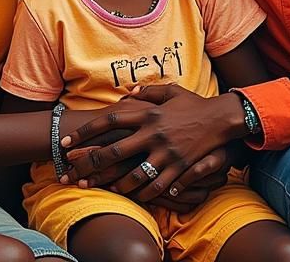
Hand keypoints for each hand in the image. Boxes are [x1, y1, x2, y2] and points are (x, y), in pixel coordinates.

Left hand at [61, 85, 243, 202]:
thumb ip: (147, 92)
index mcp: (148, 113)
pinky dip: (146, 193)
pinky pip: (159, 185)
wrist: (223, 118)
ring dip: (117, 183)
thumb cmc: (194, 104)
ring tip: (103, 188)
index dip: (86, 131)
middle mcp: (153, 133)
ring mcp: (167, 152)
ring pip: (135, 174)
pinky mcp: (180, 167)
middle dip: (91, 163)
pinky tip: (136, 197)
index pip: (109, 120)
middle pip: (115, 150)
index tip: (66, 140)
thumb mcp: (171, 91)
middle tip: (73, 173)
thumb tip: (127, 94)